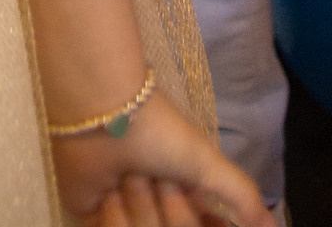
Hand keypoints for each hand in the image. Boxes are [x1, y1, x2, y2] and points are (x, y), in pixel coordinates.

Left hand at [55, 92, 268, 223]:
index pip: (195, 222)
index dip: (200, 223)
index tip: (208, 219)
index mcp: (180, 188)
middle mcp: (151, 200)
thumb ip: (242, 196)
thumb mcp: (208, 164)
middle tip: (159, 179)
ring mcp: (121, 207)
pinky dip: (113, 219)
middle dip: (168, 211)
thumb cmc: (161, 133)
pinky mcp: (90, 213)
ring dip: (137, 207)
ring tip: (130, 175)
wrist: (106, 115)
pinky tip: (112, 193)